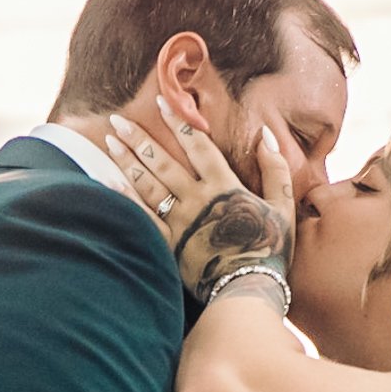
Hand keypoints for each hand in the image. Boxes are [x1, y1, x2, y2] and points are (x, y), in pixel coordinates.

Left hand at [102, 97, 294, 304]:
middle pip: (163, 162)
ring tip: (110, 141)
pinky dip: (124, 199)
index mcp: (224, 186)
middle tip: (117, 119)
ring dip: (127, 161)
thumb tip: (266, 134)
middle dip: (139, 138)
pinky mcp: (169, 246)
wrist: (250, 290)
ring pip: (148, 186)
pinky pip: (141, 218)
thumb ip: (276, 169)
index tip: (161, 101)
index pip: (198, 145)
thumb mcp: (283, 206)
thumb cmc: (270, 249)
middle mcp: (197, 200)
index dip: (179, 121)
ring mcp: (180, 223)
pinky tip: (107, 182)